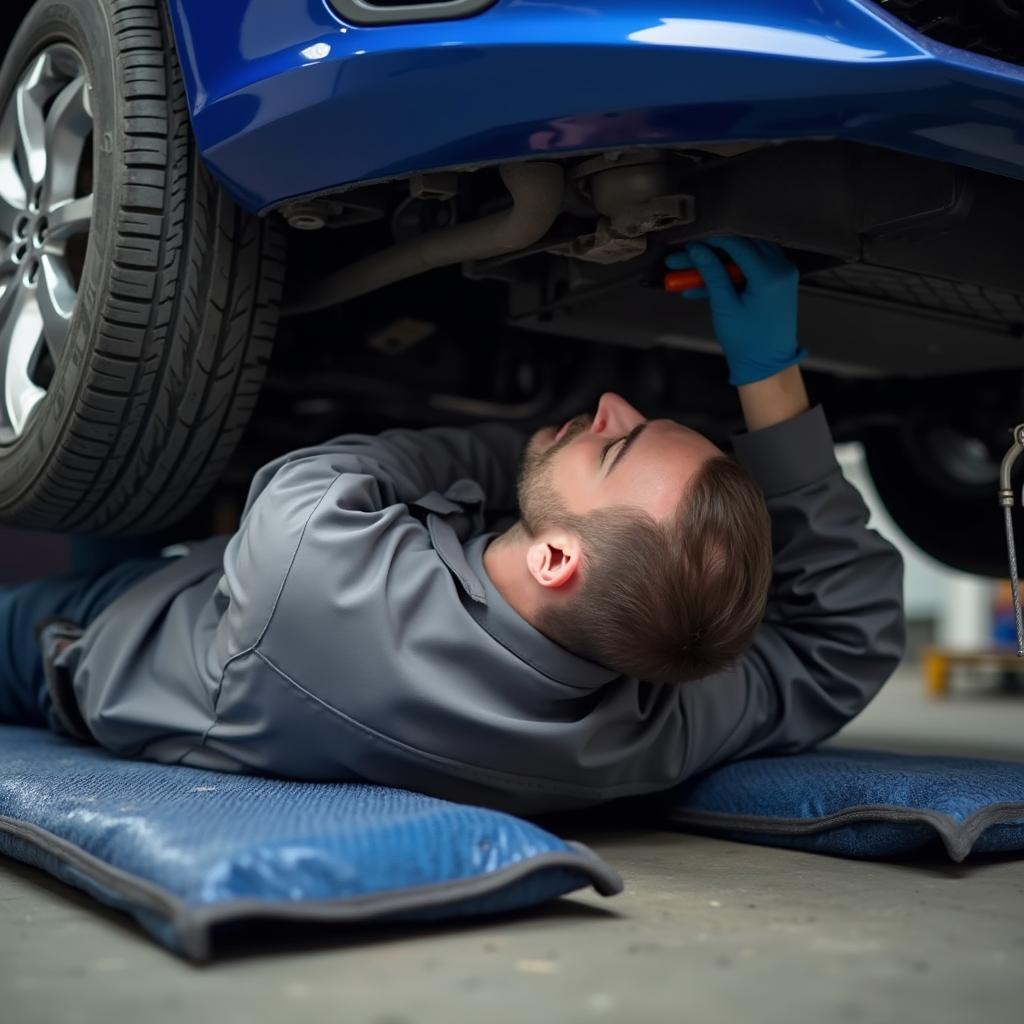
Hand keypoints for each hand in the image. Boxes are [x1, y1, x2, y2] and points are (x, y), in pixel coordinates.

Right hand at [665, 237, 805, 386]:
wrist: (767, 365)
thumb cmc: (748, 341)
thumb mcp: (725, 306)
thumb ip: (712, 273)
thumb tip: (697, 249)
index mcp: (770, 275)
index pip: (738, 244)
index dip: (712, 241)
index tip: (690, 243)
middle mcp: (781, 269)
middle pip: (742, 245)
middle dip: (712, 249)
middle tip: (686, 255)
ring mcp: (782, 274)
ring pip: (746, 254)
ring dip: (720, 260)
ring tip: (691, 272)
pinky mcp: (777, 282)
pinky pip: (752, 267)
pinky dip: (731, 272)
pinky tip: (705, 283)